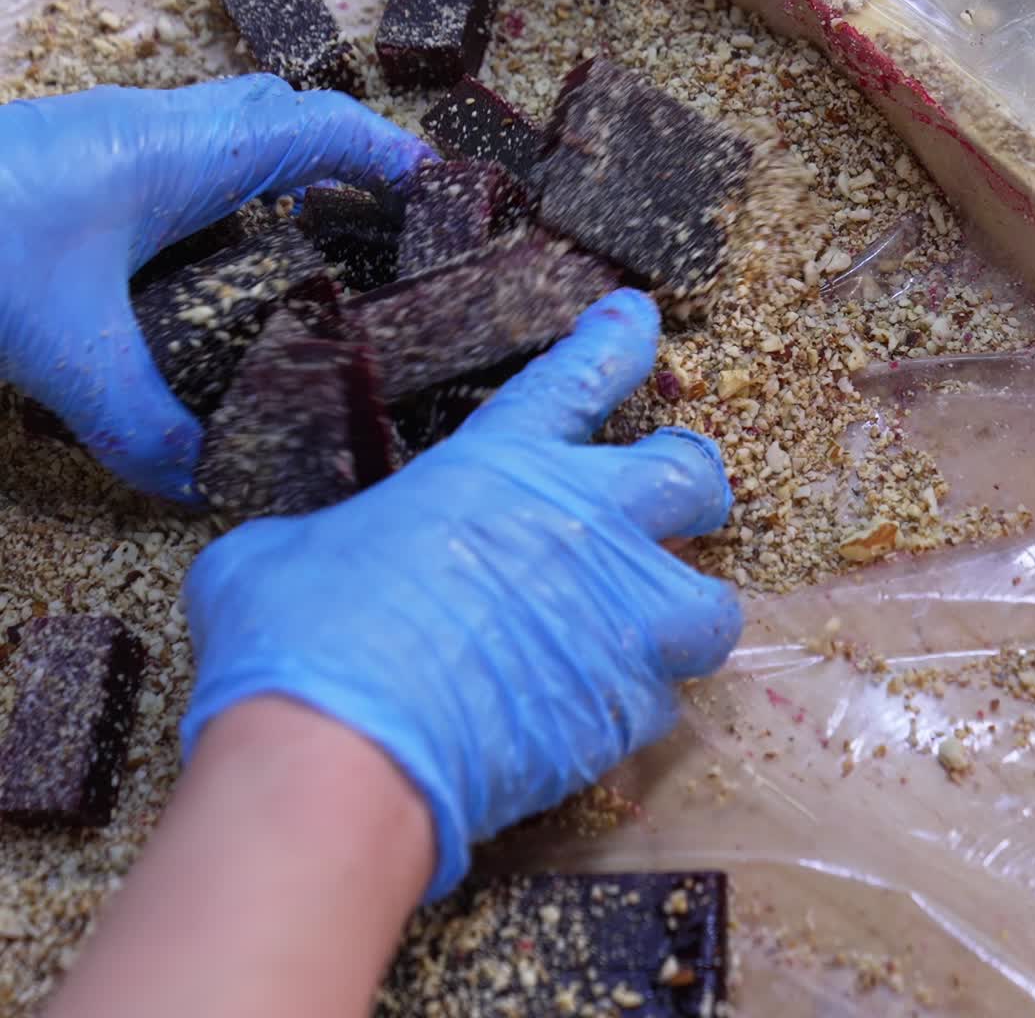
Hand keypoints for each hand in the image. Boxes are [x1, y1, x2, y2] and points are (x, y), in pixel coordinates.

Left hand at [0, 75, 433, 499]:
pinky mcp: (89, 168)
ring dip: (295, 178)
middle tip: (399, 232)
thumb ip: (145, 425)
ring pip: (239, 136)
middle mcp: (161, 131)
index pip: (320, 128)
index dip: (394, 161)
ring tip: (337, 249)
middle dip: (355, 166)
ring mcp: (120, 142)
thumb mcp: (63, 350)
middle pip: (288, 119)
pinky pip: (196, 165)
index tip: (449, 201)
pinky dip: (239, 201)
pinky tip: (233, 267)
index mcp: (181, 150)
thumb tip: (209, 487)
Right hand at [181, 289, 740, 898]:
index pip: (576, 378)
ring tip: (656, 628)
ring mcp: (616, 620)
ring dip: (684, 611)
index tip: (637, 321)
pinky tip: (592, 715)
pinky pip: (658, 702)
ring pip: (711, 604)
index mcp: (500, 467)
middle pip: (689, 475)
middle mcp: (582, 528)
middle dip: (695, 481)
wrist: (341, 757)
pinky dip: (631, 706)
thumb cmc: (301, 634)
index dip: (615, 341)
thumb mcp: (280, 554)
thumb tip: (292, 557)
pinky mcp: (621, 712)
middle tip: (685, 499)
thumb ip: (317, 538)